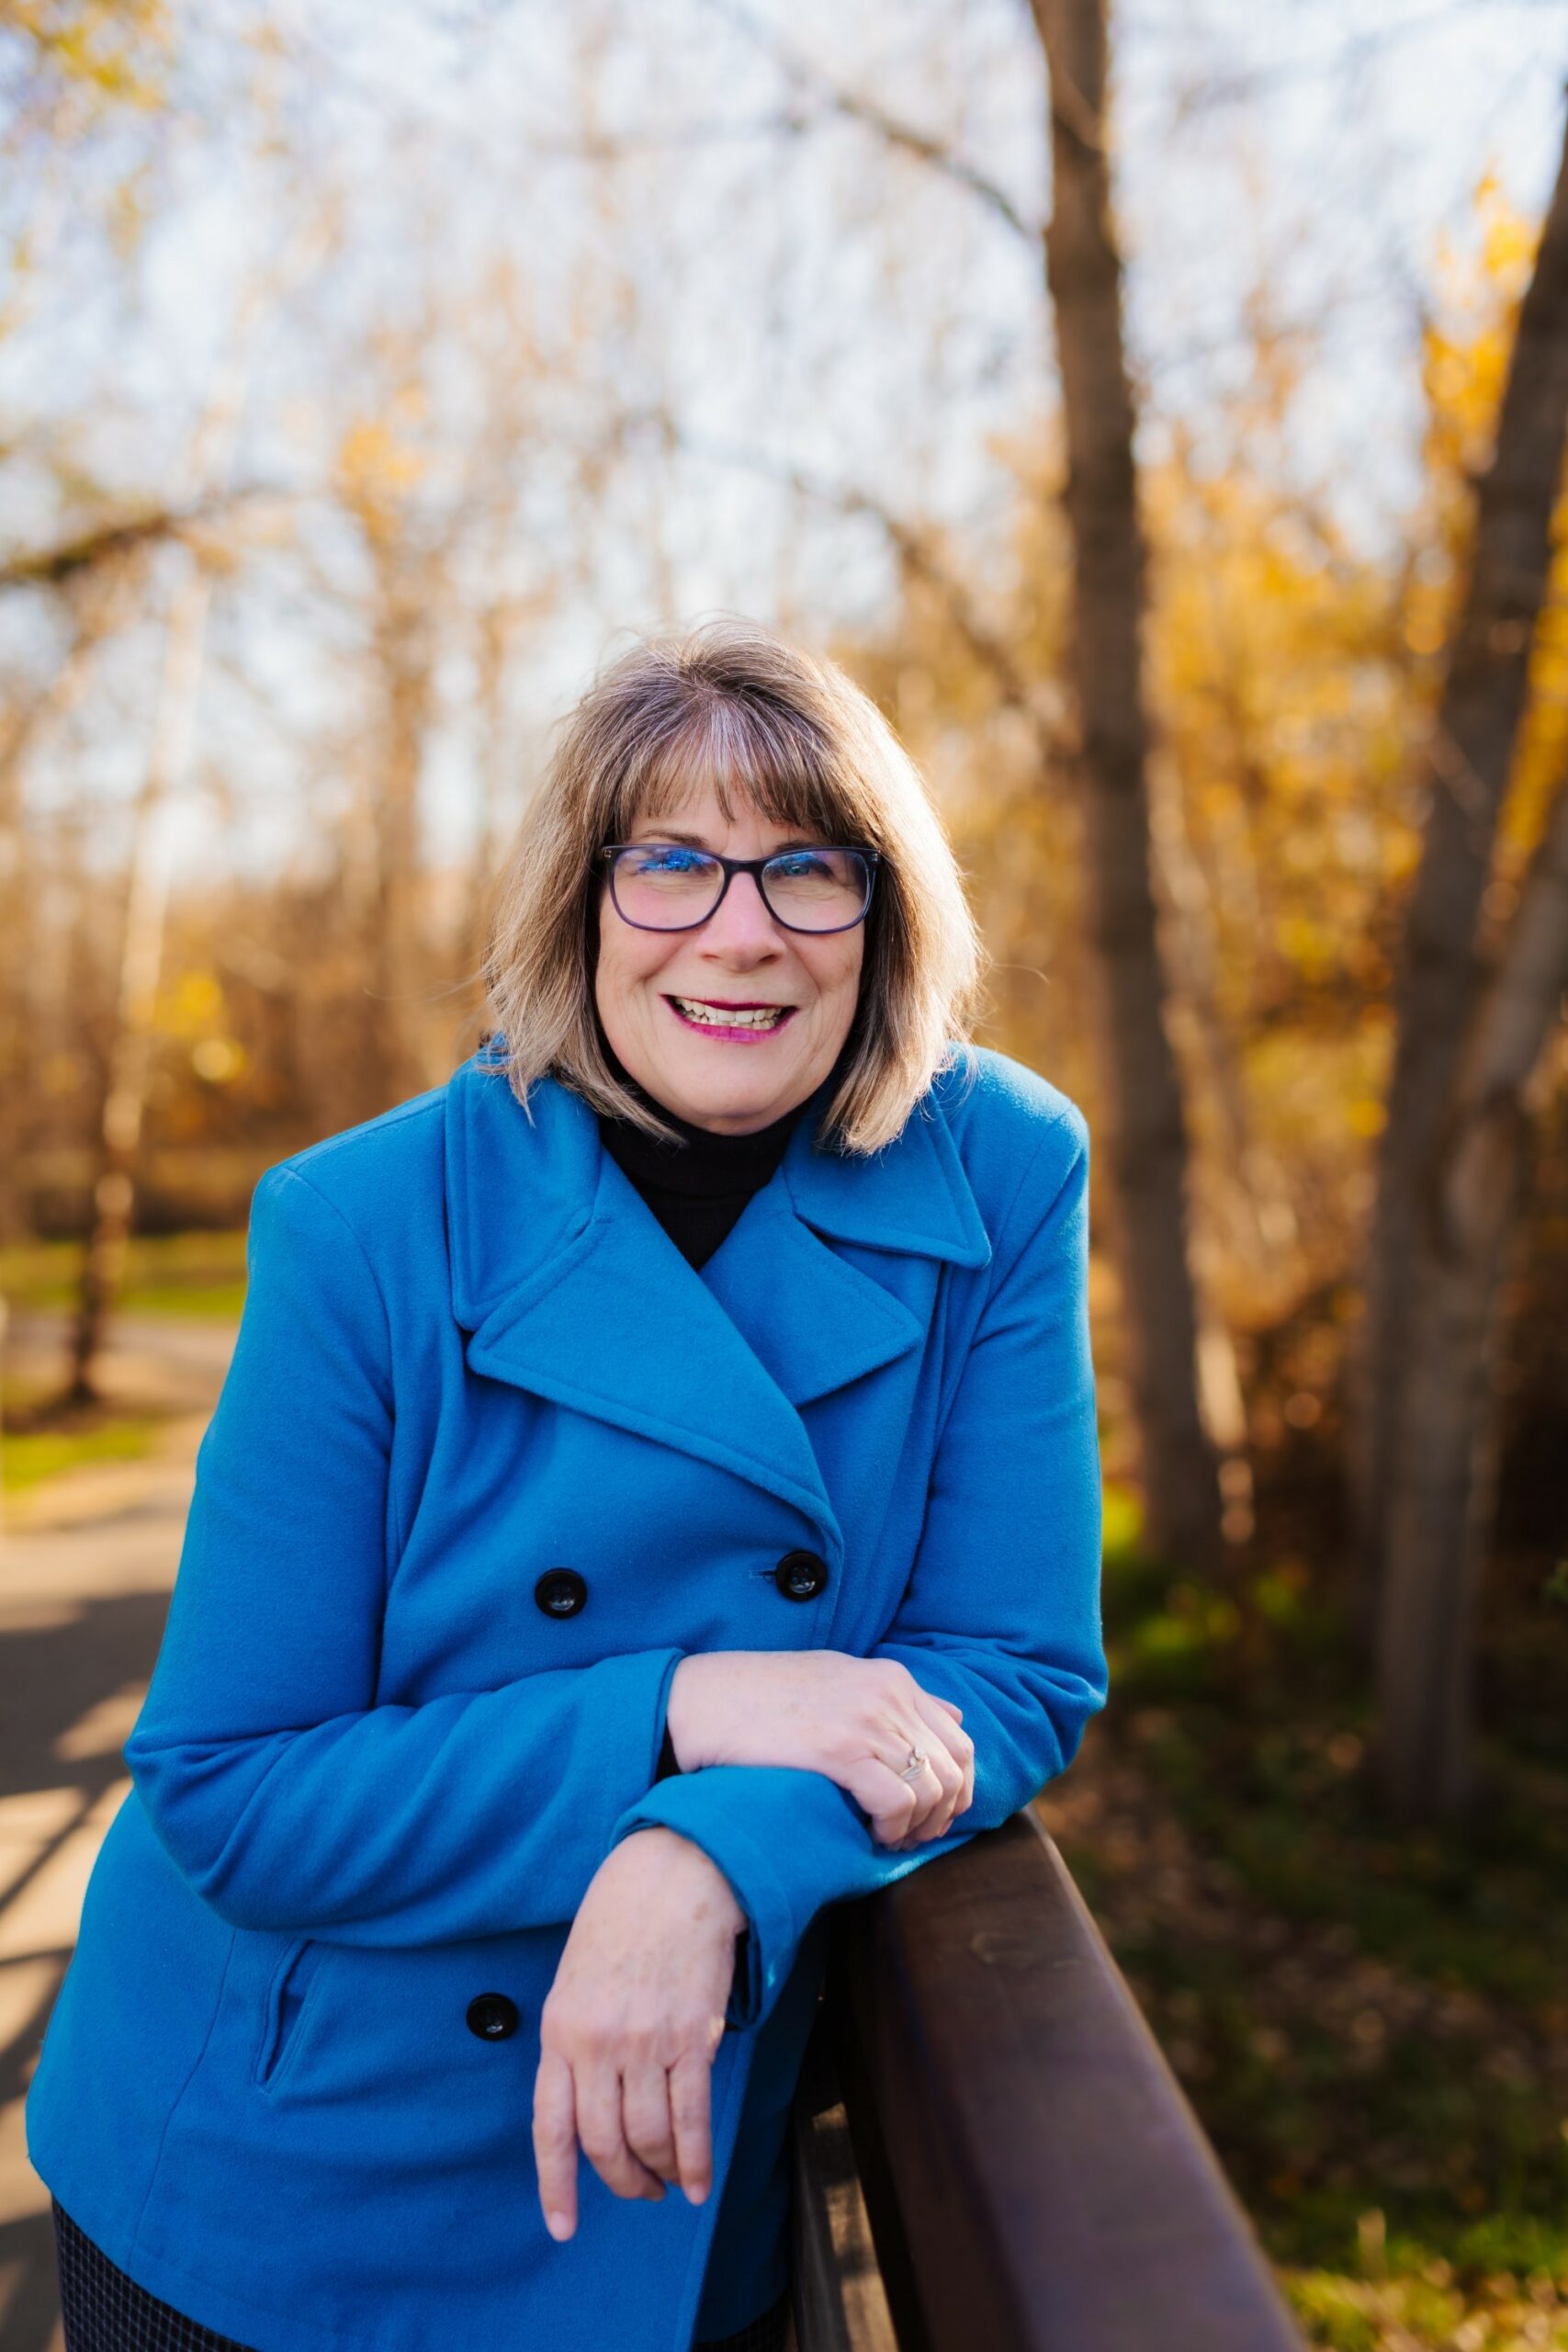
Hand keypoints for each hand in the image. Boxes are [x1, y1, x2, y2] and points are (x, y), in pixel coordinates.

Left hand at [533, 1827, 745, 2242]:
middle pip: (603, 2144)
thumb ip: (576, 2041)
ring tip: (672, 2183)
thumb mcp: (575, 1979)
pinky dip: (696, 2160)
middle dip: (623, 2182)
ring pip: (647, 2138)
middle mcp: (596, 2044)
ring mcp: (643, 2042)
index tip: (563, 2227)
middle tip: (641, 2192)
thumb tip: (588, 2104)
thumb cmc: (622, 1923)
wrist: (673, 1875)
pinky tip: (700, 2182)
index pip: (551, 2128)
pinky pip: (690, 2118)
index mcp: (559, 2031)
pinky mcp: (689, 2037)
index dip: (557, 2185)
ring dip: (661, 2174)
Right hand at [664, 1651, 974, 1849]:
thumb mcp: (838, 1679)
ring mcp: (866, 1719)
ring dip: (918, 1827)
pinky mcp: (840, 1749)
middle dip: (943, 1813)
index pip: (960, 1739)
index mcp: (892, 1676)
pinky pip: (898, 1803)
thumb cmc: (762, 1697)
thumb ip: (893, 1698)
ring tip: (890, 1842)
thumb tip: (952, 1715)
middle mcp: (888, 1693)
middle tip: (914, 1839)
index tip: (933, 1816)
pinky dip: (893, 1829)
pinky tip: (871, 1837)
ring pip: (932, 1789)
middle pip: (954, 1768)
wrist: (702, 1701)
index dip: (957, 1787)